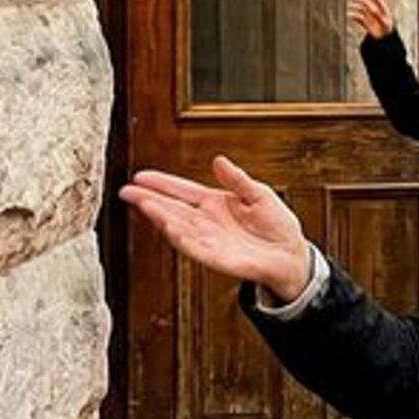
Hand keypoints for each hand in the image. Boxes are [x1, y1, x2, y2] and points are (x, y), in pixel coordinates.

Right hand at [119, 156, 310, 301]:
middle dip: (149, 200)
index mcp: (215, 203)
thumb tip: (219, 160)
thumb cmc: (275, 224)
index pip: (182, 191)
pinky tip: (169, 226)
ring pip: (178, 227)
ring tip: (144, 204)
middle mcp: (207, 222)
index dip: (162, 183)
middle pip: (172, 208)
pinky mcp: (217, 258)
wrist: (291, 255)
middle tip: (127, 191)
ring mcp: (209, 240)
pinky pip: (195, 247)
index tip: (140, 176)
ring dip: (161, 216)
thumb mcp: (258, 194)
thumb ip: (238, 180)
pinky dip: (181, 237)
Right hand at [347, 0, 395, 39]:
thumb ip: (378, 16)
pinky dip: (354, 16)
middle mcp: (377, 13)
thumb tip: (372, 10)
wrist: (385, 41)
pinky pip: (359, 18)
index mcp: (383, 10)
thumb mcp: (384, 23)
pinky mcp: (366, 24)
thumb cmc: (387, 31)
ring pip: (362, 10)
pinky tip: (349, 15)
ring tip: (350, 6)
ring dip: (356, 7)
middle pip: (368, 4)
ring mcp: (371, 18)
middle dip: (361, 0)